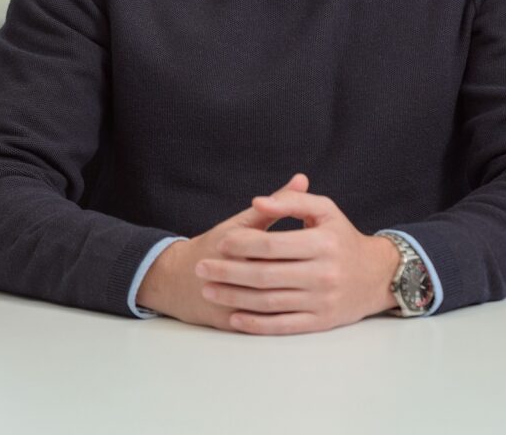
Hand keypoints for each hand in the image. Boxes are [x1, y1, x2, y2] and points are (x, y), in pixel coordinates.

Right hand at [135, 173, 311, 328]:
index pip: (273, 244)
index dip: (301, 247)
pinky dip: (280, 320)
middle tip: (328, 271)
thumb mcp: (241, 221)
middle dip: (300, 275)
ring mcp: (224, 300)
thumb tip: (302, 179)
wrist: (177, 278)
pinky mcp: (224, 322)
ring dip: (293, 299)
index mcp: (232, 241)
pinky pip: (258, 325)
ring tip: (317, 291)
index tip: (325, 243)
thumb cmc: (215, 244)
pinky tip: (298, 313)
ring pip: (266, 303)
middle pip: (271, 275)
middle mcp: (227, 270)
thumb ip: (274, 203)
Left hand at [194, 188, 396, 334]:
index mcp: (323, 242)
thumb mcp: (324, 209)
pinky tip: (234, 316)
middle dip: (228, 272)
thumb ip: (291, 201)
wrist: (376, 275)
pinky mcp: (320, 323)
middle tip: (202, 268)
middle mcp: (323, 274)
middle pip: (265, 275)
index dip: (243, 243)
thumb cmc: (342, 237)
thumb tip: (257, 201)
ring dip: (234, 297)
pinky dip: (256, 324)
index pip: (273, 245)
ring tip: (209, 289)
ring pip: (269, 302)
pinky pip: (282, 326)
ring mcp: (321, 301)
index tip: (221, 242)